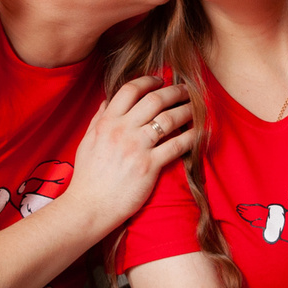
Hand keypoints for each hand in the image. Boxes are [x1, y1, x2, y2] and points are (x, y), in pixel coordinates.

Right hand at [55, 78, 192, 234]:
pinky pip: (176, 146)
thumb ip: (98, 119)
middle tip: (187, 90)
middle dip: (175, 91)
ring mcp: (136, 148)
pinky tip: (201, 133)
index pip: (130, 90)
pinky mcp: (149, 166)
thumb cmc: (88, 177)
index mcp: (106, 122)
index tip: (161, 80)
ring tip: (198, 108)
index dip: (149, 80)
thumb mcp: (86, 142)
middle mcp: (122, 130)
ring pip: (169, 119)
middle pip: (155, 100)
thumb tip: (106, 101)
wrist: (89, 207)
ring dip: (187, 110)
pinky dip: (192, 137)